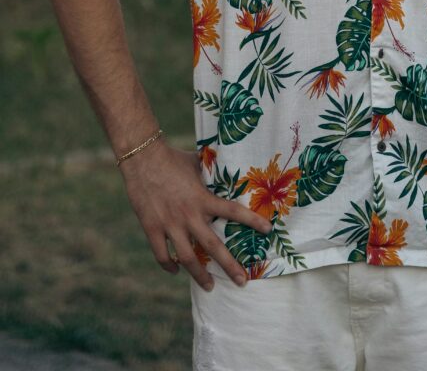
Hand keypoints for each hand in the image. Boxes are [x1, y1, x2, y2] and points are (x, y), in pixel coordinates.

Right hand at [118, 140, 271, 288]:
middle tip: (241, 282)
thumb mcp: (197, 163)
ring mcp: (169, 224)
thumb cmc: (172, 158)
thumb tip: (227, 167)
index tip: (268, 230)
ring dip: (199, 275)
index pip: (233, 211)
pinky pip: (162, 255)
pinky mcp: (152, 228)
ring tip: (209, 286)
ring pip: (187, 258)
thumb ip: (211, 173)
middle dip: (229, 266)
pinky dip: (169, 266)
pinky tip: (175, 270)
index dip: (252, 221)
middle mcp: (189, 215)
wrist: (142, 158)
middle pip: (213, 247)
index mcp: (203, 198)